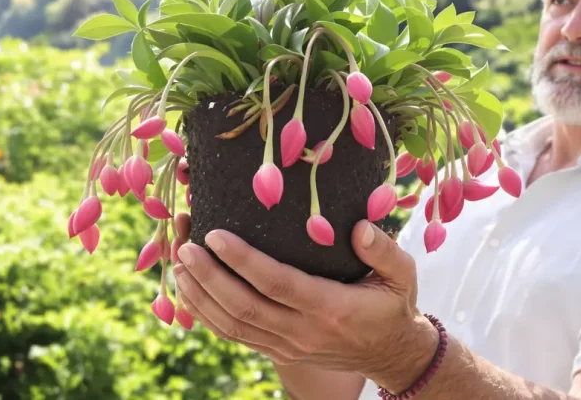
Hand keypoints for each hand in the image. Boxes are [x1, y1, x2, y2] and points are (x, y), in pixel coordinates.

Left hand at [172, 213, 437, 383]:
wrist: (392, 354)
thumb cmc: (393, 304)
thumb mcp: (402, 274)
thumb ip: (383, 250)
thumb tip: (359, 227)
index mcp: (331, 308)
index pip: (278, 284)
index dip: (243, 261)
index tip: (215, 234)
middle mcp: (304, 332)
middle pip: (244, 307)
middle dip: (209, 276)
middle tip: (185, 245)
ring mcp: (287, 346)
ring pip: (233, 325)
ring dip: (200, 295)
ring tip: (179, 262)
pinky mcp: (278, 352)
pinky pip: (235, 336)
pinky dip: (207, 315)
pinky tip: (190, 290)